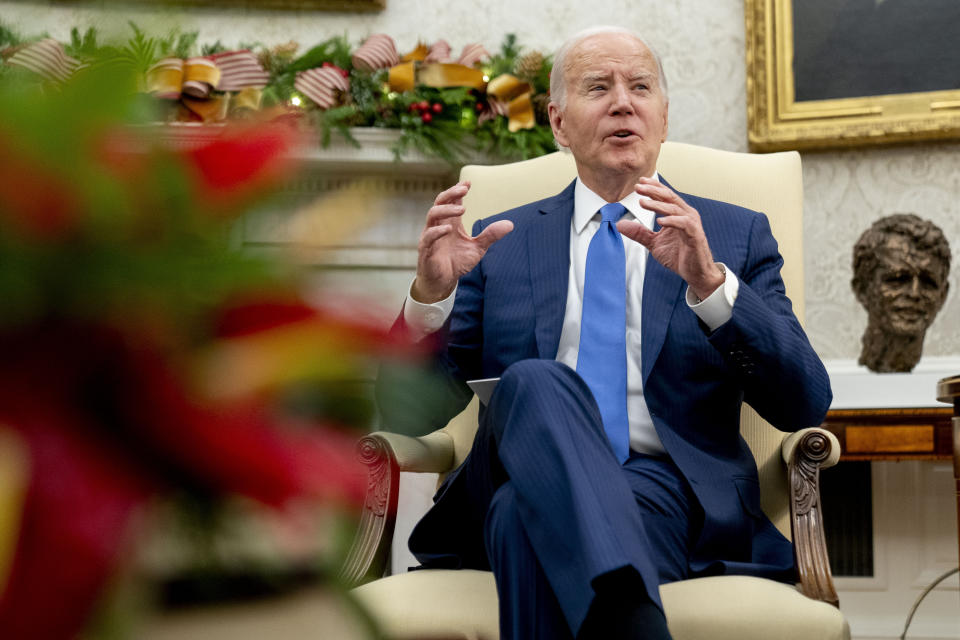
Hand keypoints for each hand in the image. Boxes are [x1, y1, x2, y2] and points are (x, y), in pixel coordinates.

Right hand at [412, 181, 513, 302]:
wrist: (443, 283)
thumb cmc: (457, 262)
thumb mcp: (478, 248)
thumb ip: (490, 235)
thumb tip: (510, 224)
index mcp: (450, 222)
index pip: (451, 201)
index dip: (458, 190)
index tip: (468, 183)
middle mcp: (439, 226)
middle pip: (440, 202)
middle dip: (451, 193)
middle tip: (464, 189)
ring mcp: (431, 237)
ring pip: (432, 215)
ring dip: (446, 209)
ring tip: (462, 209)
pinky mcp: (426, 250)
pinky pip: (428, 236)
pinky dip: (437, 231)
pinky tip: (449, 228)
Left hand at [616, 177, 723, 299]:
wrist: (695, 272)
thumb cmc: (679, 256)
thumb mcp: (654, 243)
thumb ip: (639, 233)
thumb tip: (620, 224)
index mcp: (677, 214)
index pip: (664, 196)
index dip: (653, 188)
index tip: (639, 182)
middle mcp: (686, 215)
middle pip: (669, 197)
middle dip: (653, 191)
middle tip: (638, 187)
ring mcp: (691, 224)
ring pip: (674, 208)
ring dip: (658, 204)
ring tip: (643, 202)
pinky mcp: (695, 235)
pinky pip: (684, 224)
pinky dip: (672, 221)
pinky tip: (660, 220)